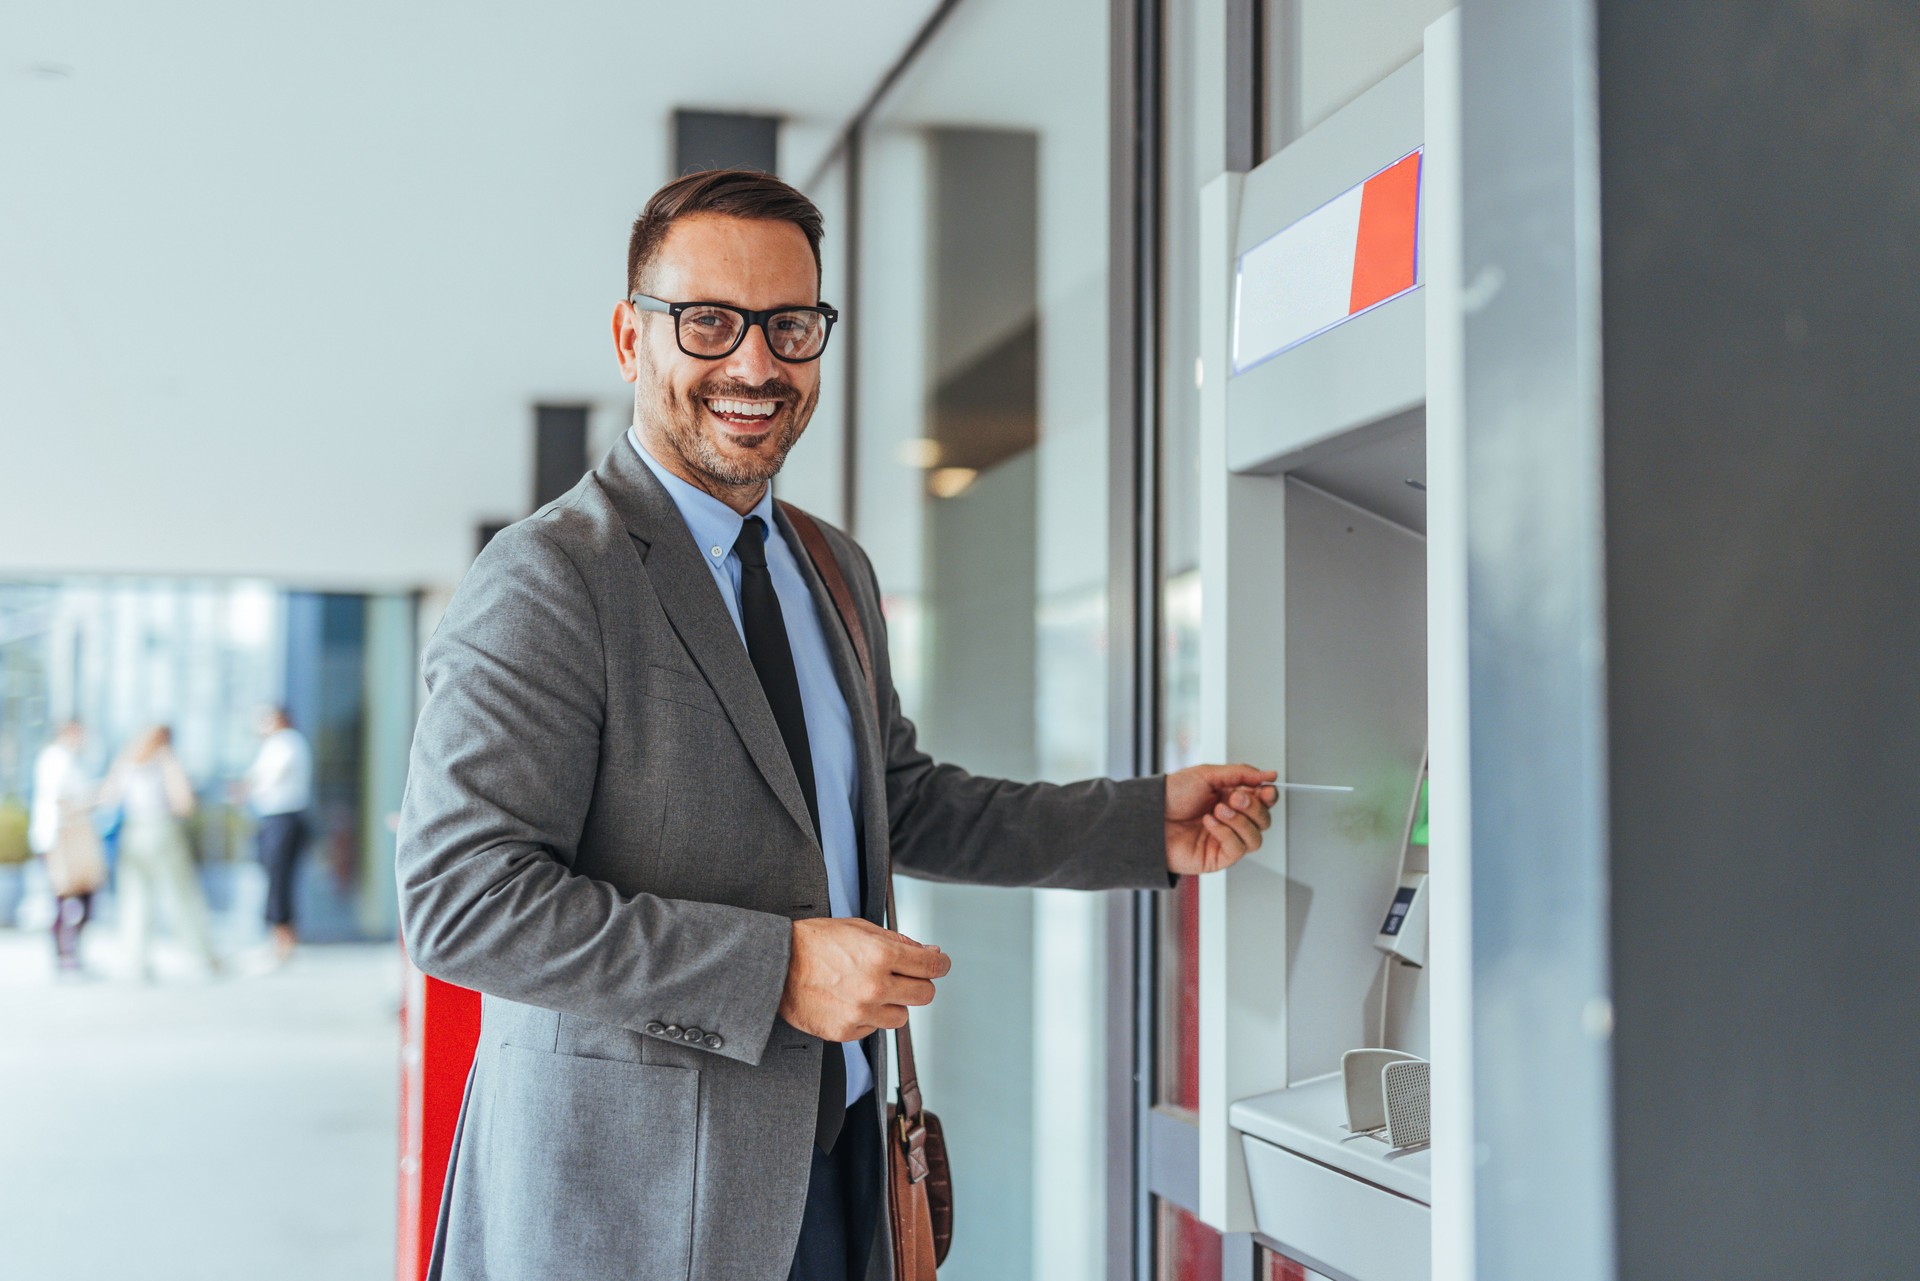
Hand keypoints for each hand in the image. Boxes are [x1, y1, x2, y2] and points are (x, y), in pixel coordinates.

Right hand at [779, 917, 951, 1043]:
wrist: (775, 965)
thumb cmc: (816, 942)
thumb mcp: (860, 928)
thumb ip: (900, 942)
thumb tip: (932, 952)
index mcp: (882, 955)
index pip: (932, 966)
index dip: (939, 963)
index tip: (938, 964)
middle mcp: (875, 986)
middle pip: (925, 994)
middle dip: (919, 984)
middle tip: (904, 977)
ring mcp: (861, 1012)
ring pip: (902, 1016)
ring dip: (892, 1004)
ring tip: (868, 989)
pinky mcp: (846, 1032)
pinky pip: (874, 1028)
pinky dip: (868, 1017)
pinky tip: (849, 1000)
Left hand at [1164, 764, 1277, 875]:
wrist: (1149, 815)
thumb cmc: (1171, 795)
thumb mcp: (1208, 774)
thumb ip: (1241, 773)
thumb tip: (1270, 775)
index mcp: (1231, 799)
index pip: (1263, 801)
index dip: (1269, 796)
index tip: (1266, 789)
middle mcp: (1232, 821)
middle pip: (1264, 820)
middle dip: (1253, 807)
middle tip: (1234, 797)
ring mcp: (1225, 840)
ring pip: (1256, 838)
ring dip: (1240, 821)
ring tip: (1218, 810)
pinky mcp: (1218, 857)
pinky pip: (1237, 849)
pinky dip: (1226, 833)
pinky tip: (1209, 822)